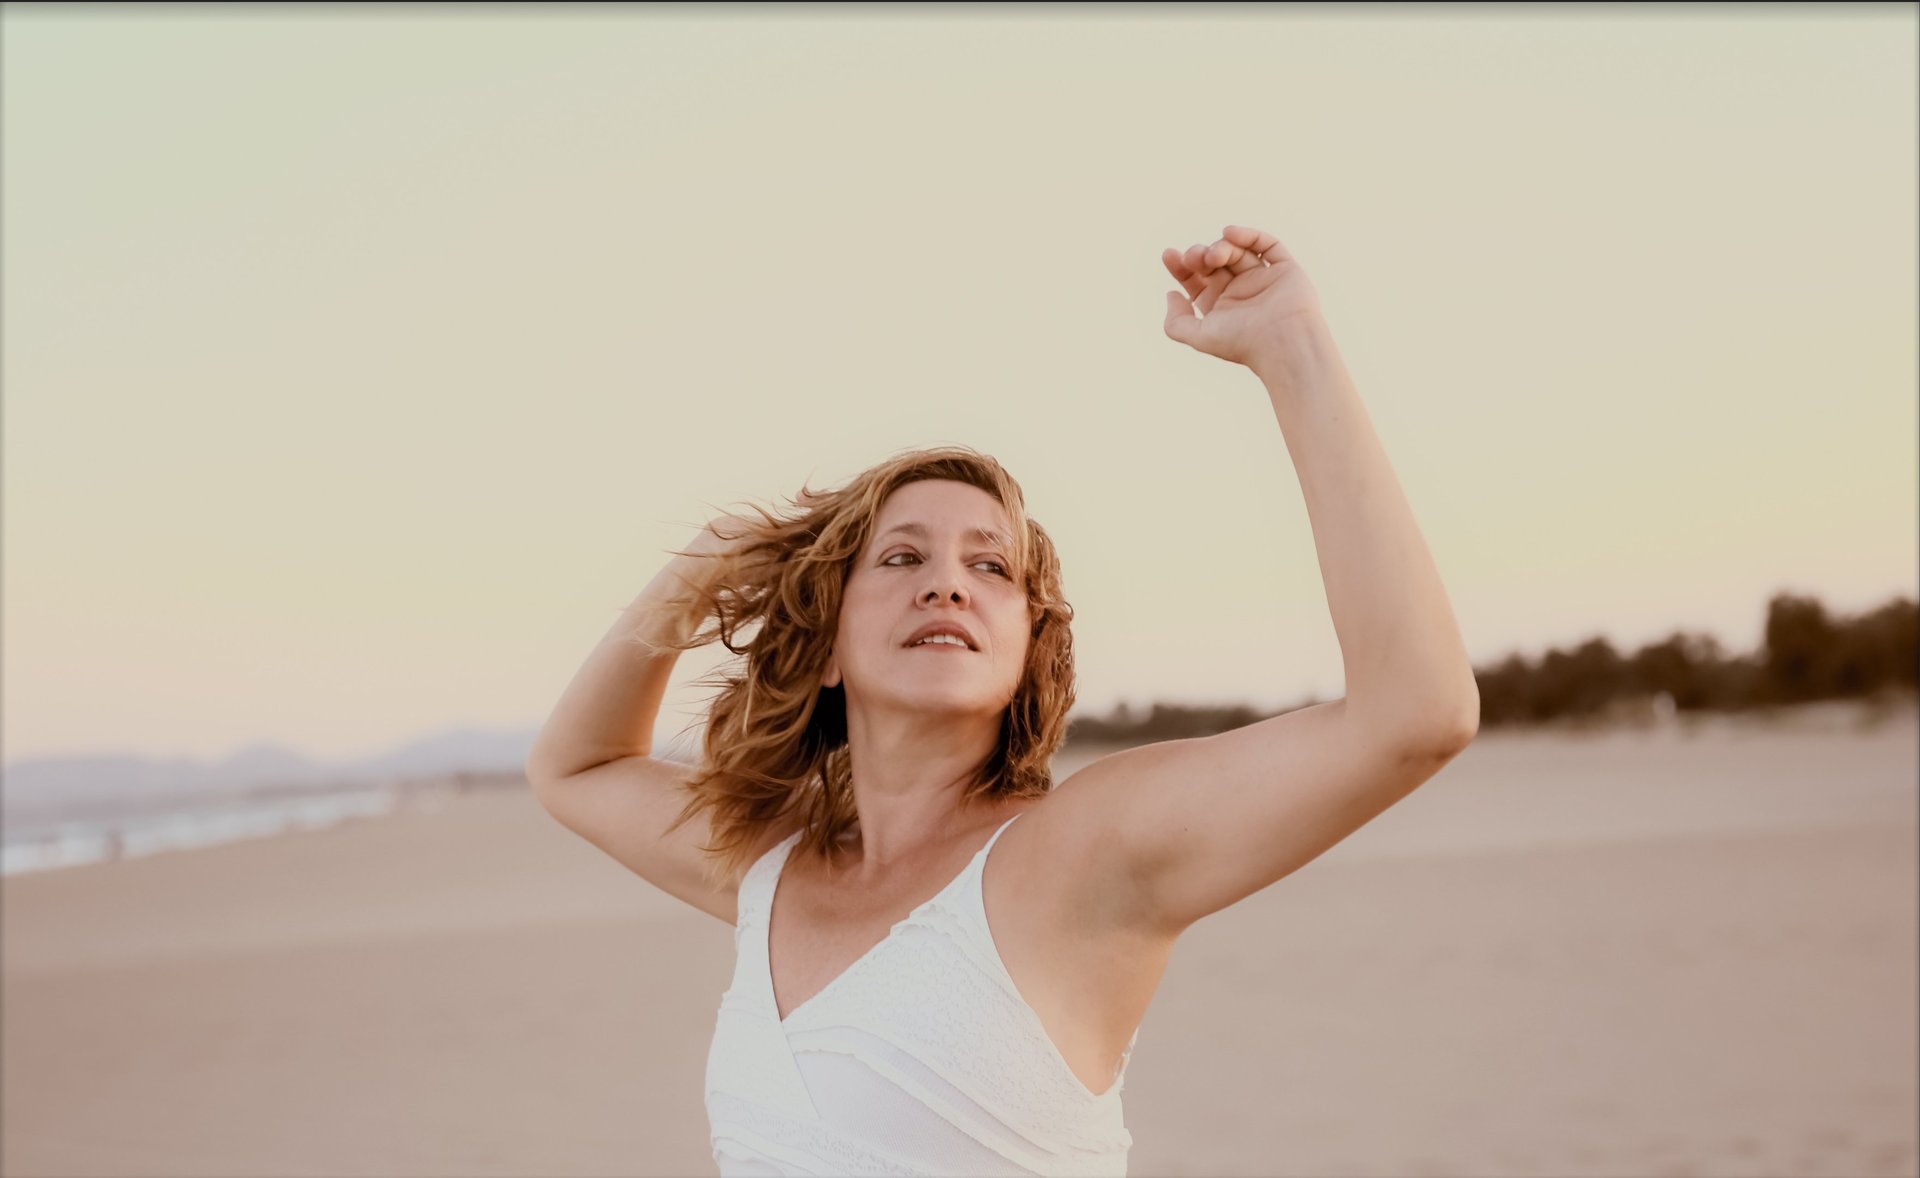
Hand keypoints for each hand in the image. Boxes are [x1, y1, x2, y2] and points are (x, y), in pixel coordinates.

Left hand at [1162, 225, 1325, 369]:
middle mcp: (1241, 292)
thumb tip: (1171, 294)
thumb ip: (1175, 322)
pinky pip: (1268, 245)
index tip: (1169, 255)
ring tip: (1215, 255)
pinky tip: (1229, 232)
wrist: (1284, 343)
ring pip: (1237, 251)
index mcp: (1220, 307)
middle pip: (1213, 263)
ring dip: (1221, 247)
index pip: (1196, 280)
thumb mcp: (1199, 336)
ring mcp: (1263, 279)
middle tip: (1194, 256)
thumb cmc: (1243, 342)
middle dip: (1200, 255)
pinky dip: (1249, 235)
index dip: (1180, 266)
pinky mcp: (1284, 269)